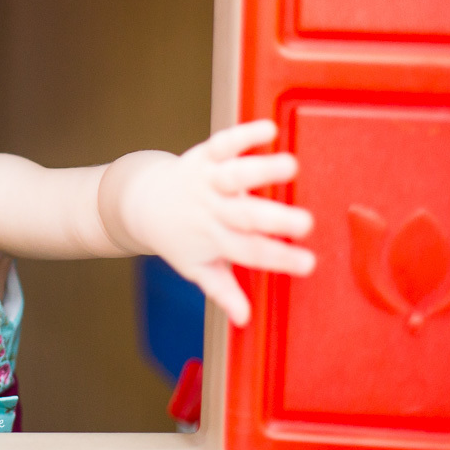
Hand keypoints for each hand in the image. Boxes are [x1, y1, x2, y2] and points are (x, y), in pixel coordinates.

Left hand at [121, 120, 314, 325]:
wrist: (141, 203)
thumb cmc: (178, 237)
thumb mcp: (197, 267)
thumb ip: (222, 291)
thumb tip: (244, 320)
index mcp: (214, 239)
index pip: (249, 252)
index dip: (279, 259)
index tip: (309, 264)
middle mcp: (210, 209)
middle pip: (244, 216)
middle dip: (275, 219)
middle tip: (306, 222)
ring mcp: (206, 181)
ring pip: (233, 175)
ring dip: (261, 170)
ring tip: (291, 166)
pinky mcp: (204, 156)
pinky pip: (223, 144)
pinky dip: (245, 135)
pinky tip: (268, 129)